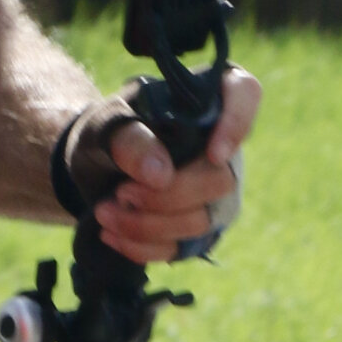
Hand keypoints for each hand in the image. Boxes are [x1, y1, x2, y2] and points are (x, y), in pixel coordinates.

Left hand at [93, 65, 259, 267]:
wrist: (96, 165)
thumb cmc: (111, 131)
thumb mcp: (107, 125)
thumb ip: (130, 140)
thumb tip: (161, 175)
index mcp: (208, 101)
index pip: (245, 94)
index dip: (238, 124)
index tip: (214, 154)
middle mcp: (225, 147)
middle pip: (221, 179)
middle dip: (167, 196)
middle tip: (121, 192)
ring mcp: (216, 192)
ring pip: (202, 221)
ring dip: (147, 225)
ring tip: (104, 213)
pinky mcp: (200, 227)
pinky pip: (182, 247)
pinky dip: (143, 246)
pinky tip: (112, 235)